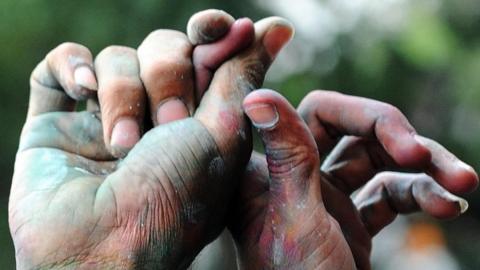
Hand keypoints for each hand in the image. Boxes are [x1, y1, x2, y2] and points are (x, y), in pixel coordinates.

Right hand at [9, 10, 292, 268]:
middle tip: (172, 122)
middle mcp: (153, 119)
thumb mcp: (224, 131)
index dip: (212, 32)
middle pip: (162, 50)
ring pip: (115, 58)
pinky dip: (72, 66)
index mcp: (199, 121)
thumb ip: (244, 74)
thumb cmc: (174, 199)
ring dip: (124, 94)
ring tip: (123, 146)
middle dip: (170, 76)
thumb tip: (276, 27)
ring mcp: (105, 121)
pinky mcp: (57, 125)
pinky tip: (82, 90)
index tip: (217, 27)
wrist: (103, 251)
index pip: (206, 54)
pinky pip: (61, 66)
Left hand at [229, 90, 477, 268]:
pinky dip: (421, 195)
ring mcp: (326, 200)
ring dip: (422, 166)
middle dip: (393, 136)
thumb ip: (287, 157)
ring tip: (464, 181)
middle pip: (351, 130)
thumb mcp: (297, 218)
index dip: (354, 112)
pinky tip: (450, 205)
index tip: (397, 132)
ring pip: (378, 162)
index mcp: (271, 173)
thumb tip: (256, 97)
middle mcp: (296, 179)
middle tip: (422, 154)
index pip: (315, 115)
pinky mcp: (351, 224)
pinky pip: (390, 195)